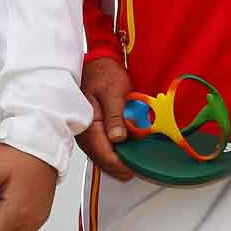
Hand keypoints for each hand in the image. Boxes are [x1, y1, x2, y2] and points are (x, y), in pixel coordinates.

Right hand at [76, 56, 134, 180]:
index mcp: (88, 126)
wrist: (98, 64)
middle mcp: (87, 134)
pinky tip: (131, 147)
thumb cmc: (103, 74)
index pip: (105, 156)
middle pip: (105, 162)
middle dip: (124, 165)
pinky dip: (120, 150)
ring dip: (122, 159)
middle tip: (144, 163)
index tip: (139, 166)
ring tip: (140, 156)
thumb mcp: (113, 92)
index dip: (123, 165)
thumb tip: (118, 138)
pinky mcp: (96, 132)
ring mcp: (90, 135)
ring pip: (106, 157)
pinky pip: (107, 148)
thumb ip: (115, 116)